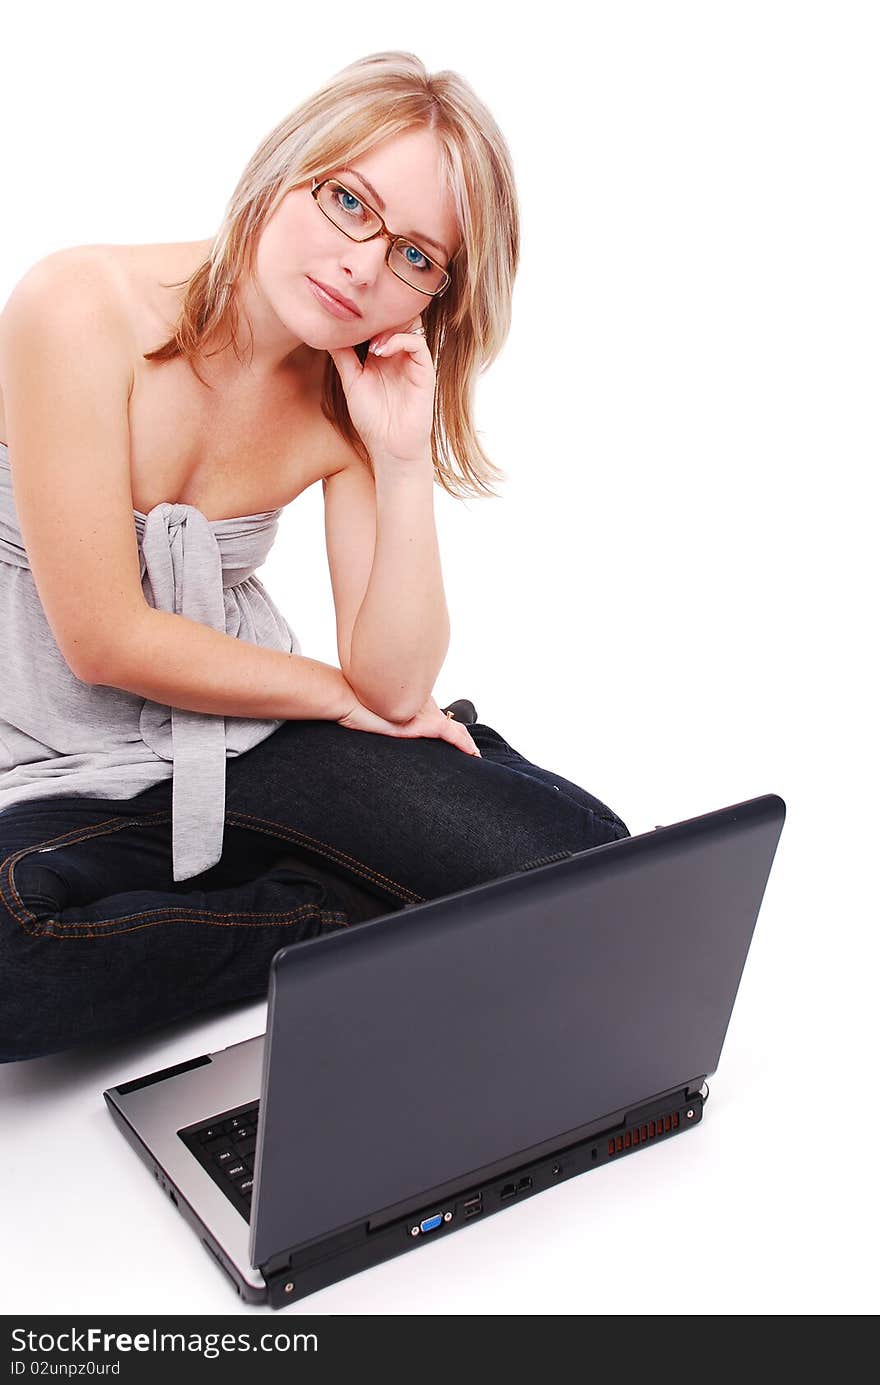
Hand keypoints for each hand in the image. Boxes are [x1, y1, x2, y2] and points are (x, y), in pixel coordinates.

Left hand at [326, 314, 434, 464]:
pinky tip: (380, 351)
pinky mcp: (424, 371)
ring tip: (369, 342)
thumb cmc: (372, 420)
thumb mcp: (351, 382)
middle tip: (360, 320)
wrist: (390, 447)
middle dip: (379, 315)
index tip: (346, 315)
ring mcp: (412, 361)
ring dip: (388, 326)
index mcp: (382, 354)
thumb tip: (328, 332)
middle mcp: (399, 354)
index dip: (366, 315)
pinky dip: (400, 340)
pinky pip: (417, 343)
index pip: (379, 322)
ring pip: (409, 324)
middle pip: (396, 318)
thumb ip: (343, 356)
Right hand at [337, 692, 480, 756]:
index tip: (454, 738)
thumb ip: (386, 719)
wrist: (348, 699)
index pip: (434, 713)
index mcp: (410, 698)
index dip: (447, 726)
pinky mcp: (423, 722)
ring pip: (454, 727)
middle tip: (470, 751)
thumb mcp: (373, 713)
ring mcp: (423, 712)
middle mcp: (421, 703)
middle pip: (448, 720)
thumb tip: (386, 727)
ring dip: (466, 742)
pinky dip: (464, 744)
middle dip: (460, 736)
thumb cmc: (353, 706)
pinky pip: (451, 733)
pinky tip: (472, 754)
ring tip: (474, 755)